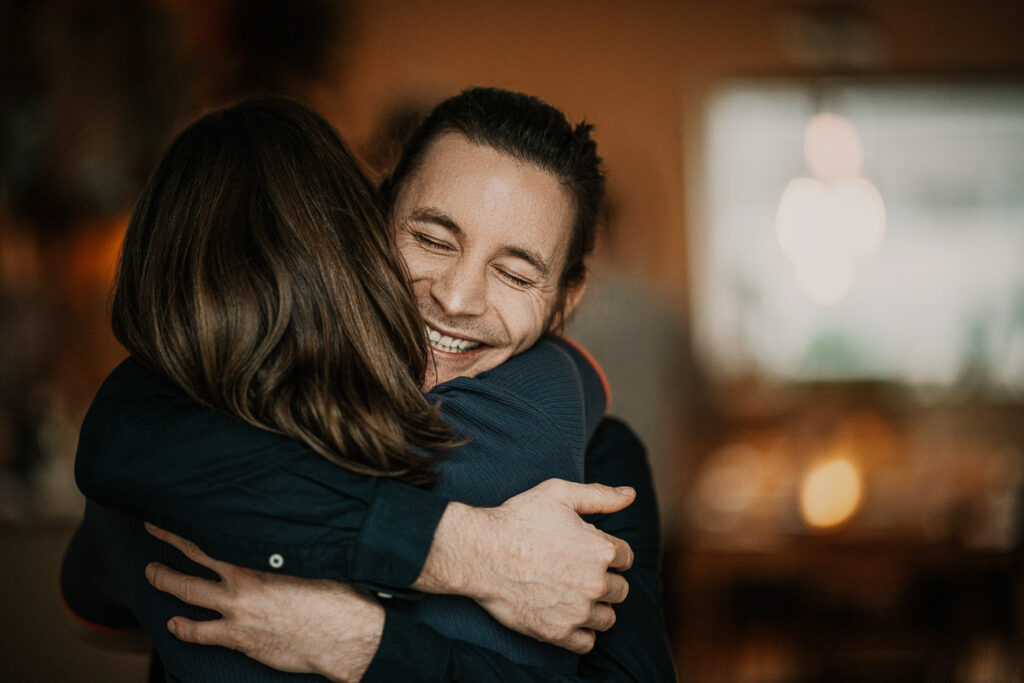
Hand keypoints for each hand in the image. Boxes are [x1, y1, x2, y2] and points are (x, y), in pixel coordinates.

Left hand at [143, 524, 382, 682]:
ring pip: (188, 593)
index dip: (191, 522)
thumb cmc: (334, 593)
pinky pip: (200, 633)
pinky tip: (174, 624)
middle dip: (168, 543)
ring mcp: (236, 612)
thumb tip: (286, 524)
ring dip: (165, 581)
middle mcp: (241, 583)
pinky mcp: (239, 638)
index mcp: (258, 558)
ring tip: (153, 573)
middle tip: (152, 530)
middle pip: (192, 559)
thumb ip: (289, 545)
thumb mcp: (311, 559)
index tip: (178, 509)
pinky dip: (182, 628)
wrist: (339, 634)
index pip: (215, 534)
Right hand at [414, 479, 634, 653]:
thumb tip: (630, 494)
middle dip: (604, 580)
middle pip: (620, 589)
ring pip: (607, 618)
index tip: (586, 550)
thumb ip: (600, 496)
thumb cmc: (518, 519)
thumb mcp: (560, 494)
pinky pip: (587, 642)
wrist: (480, 553)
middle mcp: (596, 583)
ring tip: (572, 594)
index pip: (625, 557)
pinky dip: (581, 632)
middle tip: (576, 572)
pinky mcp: (558, 633)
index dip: (607, 551)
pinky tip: (566, 616)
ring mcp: (578, 611)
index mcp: (601, 549)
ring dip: (596, 607)